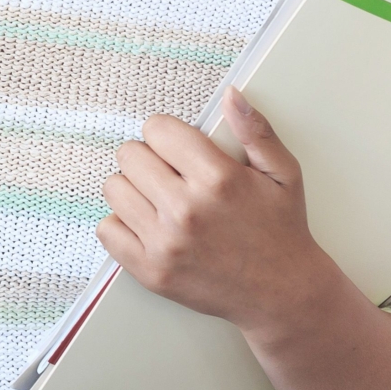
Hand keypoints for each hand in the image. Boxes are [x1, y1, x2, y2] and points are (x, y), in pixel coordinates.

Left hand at [96, 88, 337, 342]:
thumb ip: (256, 130)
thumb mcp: (283, 174)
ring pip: (114, 189)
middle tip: (169, 175)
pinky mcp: (151, 272)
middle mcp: (187, 209)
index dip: (167, 134)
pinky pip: (107, 230)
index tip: (178, 149)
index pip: (157, 129)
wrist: (282, 295)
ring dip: (133, 189)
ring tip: (158, 200)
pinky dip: (122, 225)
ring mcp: (166, 243)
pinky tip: (148, 226)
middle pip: (129, 155)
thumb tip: (230, 95)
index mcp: (218, 178)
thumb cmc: (281, 230)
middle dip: (148, 159)